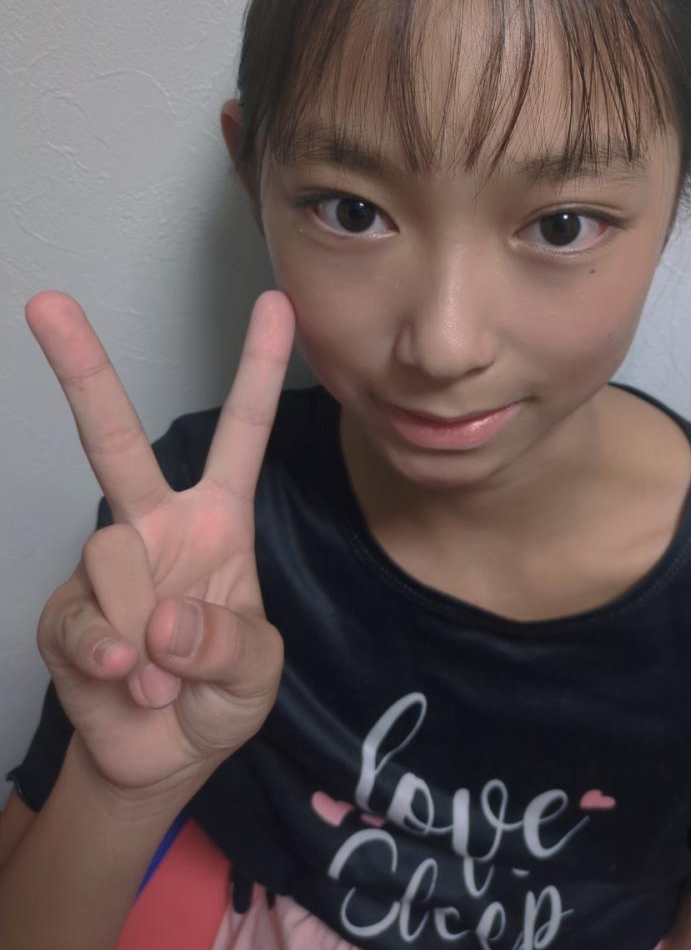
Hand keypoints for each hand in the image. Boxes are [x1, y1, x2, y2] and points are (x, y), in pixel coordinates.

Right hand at [26, 290, 294, 802]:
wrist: (161, 758)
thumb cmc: (220, 694)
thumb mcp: (256, 673)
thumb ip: (229, 645)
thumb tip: (164, 618)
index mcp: (217, 520)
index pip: (242, 433)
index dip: (258, 368)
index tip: (276, 301)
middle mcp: (156, 527)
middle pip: (114, 439)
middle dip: (83, 370)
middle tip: (47, 303)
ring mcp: (105, 566)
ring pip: (110, 555)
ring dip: (144, 628)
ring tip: (163, 676)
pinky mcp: (63, 611)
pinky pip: (78, 617)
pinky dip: (106, 656)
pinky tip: (124, 679)